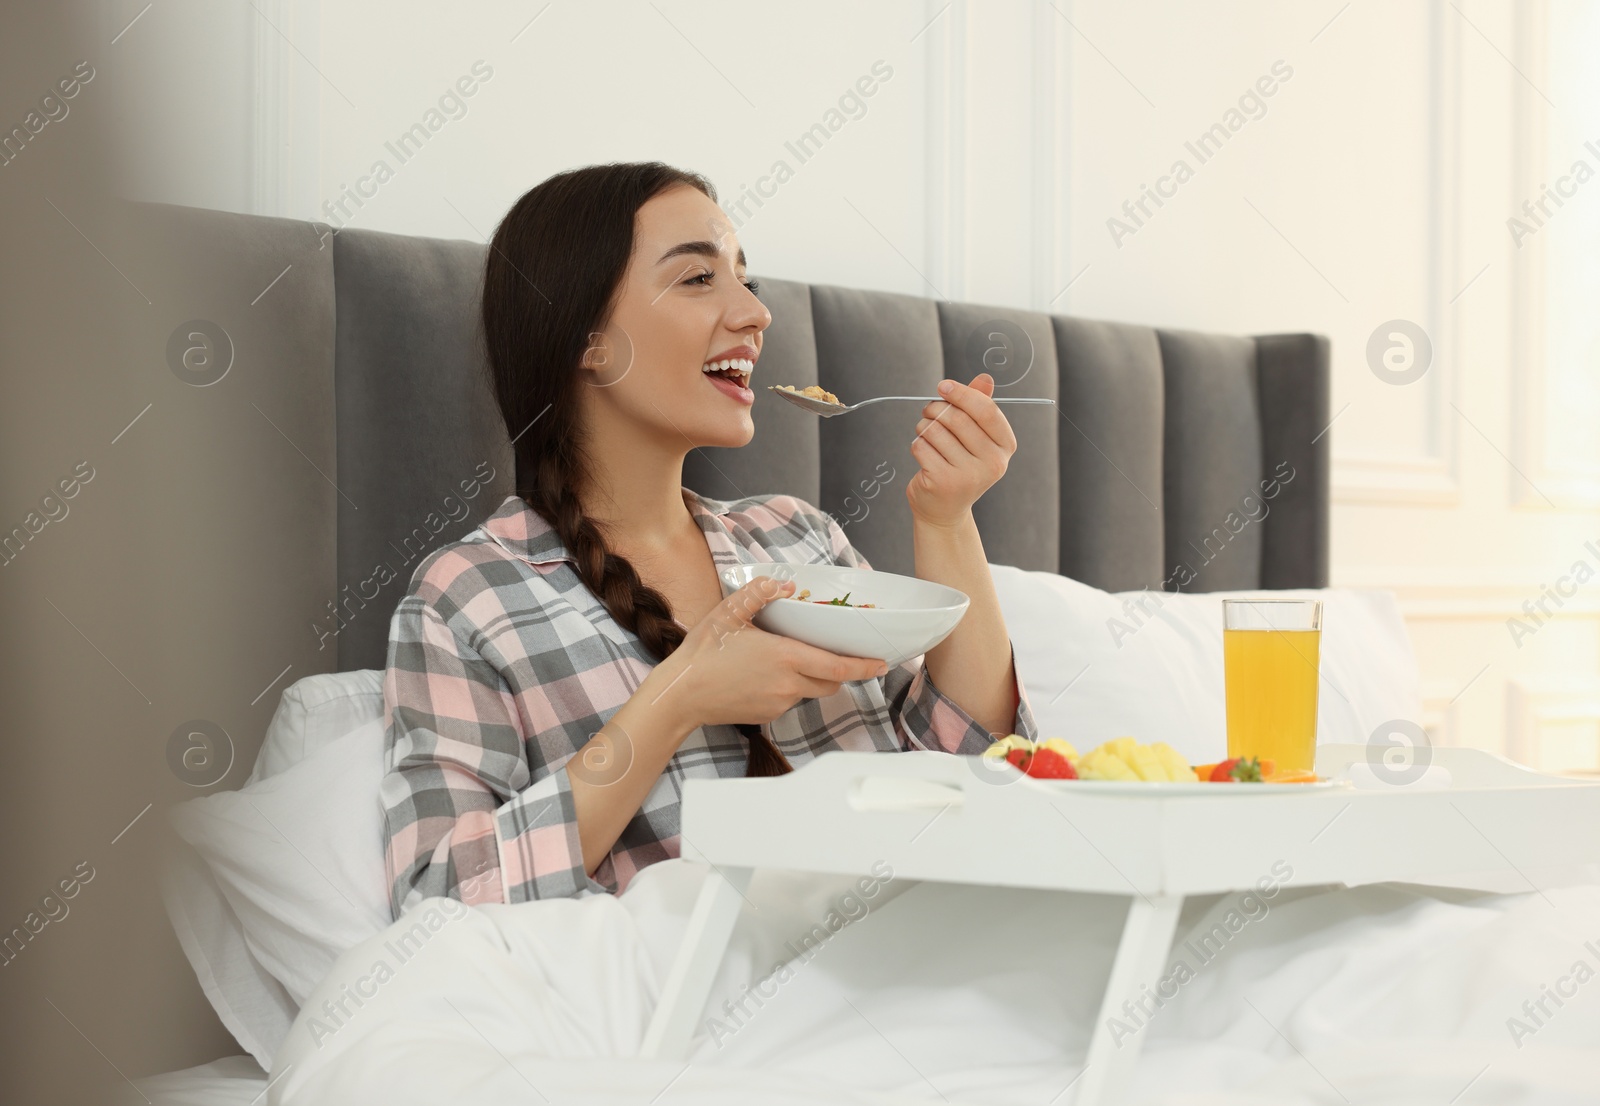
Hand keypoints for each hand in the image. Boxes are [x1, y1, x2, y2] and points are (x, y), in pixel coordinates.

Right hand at [647, 576, 889, 732]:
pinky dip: (790, 688)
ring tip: (791, 659)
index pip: (839, 666)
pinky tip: (767, 675)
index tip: (882, 663)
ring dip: (813, 678)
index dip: (864, 666)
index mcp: (785, 657)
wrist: (680, 695)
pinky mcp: (767, 716)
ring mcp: (779, 703)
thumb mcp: (728, 612)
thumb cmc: (703, 653)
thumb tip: (786, 583)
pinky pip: (790, 701)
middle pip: (832, 682)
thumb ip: (760, 593)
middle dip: (841, 671)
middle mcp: (788, 684)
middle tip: (840, 655)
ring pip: (810, 691)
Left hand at [905, 372, 1017, 527]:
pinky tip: (924, 456)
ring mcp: (969, 475)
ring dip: (924, 427)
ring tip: (927, 436)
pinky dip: (917, 445)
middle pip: (957, 418)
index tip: (943, 385)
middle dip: (936, 409)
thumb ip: (979, 406)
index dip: (962, 393)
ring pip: (935, 430)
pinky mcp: (943, 482)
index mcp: (1006, 447)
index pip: (986, 410)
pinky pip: (921, 446)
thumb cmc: (959, 465)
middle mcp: (992, 463)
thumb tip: (985, 378)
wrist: (945, 510)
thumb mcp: (975, 436)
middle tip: (928, 411)